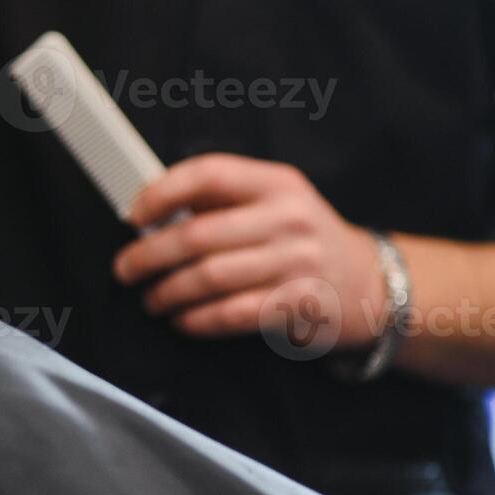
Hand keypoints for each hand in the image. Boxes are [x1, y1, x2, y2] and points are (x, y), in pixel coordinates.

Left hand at [112, 153, 384, 347]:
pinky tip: (181, 320)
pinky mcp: (299, 304)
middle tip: (124, 269)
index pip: (208, 173)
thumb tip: (151, 212)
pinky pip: (231, 313)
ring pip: (209, 277)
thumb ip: (221, 200)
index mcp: (276, 182)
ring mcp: (297, 262)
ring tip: (151, 299)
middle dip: (149, 255)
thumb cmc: (302, 240)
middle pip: (198, 234)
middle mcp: (288, 218)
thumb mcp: (274, 202)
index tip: (132, 215)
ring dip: (167, 292)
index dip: (161, 192)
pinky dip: (196, 320)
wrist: (370, 283)